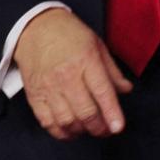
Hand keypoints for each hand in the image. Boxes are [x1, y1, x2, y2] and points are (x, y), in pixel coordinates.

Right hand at [12, 7, 133, 140]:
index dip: (112, 114)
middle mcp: (66, 76)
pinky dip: (61, 132)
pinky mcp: (34, 96)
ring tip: (88, 128)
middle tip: (106, 129)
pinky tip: (70, 129)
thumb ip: (112, 71)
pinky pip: (47, 122)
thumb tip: (126, 90)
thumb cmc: (68, 34)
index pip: (103, 92)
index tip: (118, 127)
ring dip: (81, 131)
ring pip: (67, 121)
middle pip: (86, 112)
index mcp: (86, 60)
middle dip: (99, 127)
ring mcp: (48, 87)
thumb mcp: (97, 45)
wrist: (35, 27)